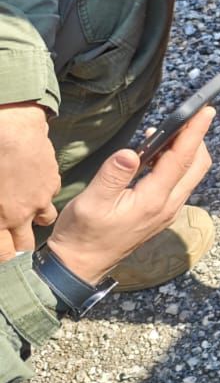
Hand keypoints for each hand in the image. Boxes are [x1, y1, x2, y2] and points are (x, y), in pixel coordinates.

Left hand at [0, 101, 60, 259]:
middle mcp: (20, 214)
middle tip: (10, 237)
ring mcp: (39, 198)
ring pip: (43, 220)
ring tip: (25, 208)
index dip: (3, 255)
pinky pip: (49, 195)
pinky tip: (31, 180)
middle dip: (17, 245)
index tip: (2, 250)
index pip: (4, 254)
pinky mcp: (51, 181)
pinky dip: (42, 192)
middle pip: (24, 245)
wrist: (10, 126)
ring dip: (34, 218)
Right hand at [46, 108, 213, 284]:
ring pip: (190, 174)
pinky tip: (154, 155)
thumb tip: (131, 153)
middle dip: (196, 139)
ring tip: (165, 132)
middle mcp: (168, 206)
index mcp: (154, 200)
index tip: (206, 110)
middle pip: (196, 166)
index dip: (194, 132)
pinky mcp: (161, 213)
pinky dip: (175, 164)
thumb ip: (113, 176)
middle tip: (187, 116)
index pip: (181, 159)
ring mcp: (167, 211)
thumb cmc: (83, 234)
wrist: (81, 265)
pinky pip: (178, 183)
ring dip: (185, 151)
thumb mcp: (91, 202)